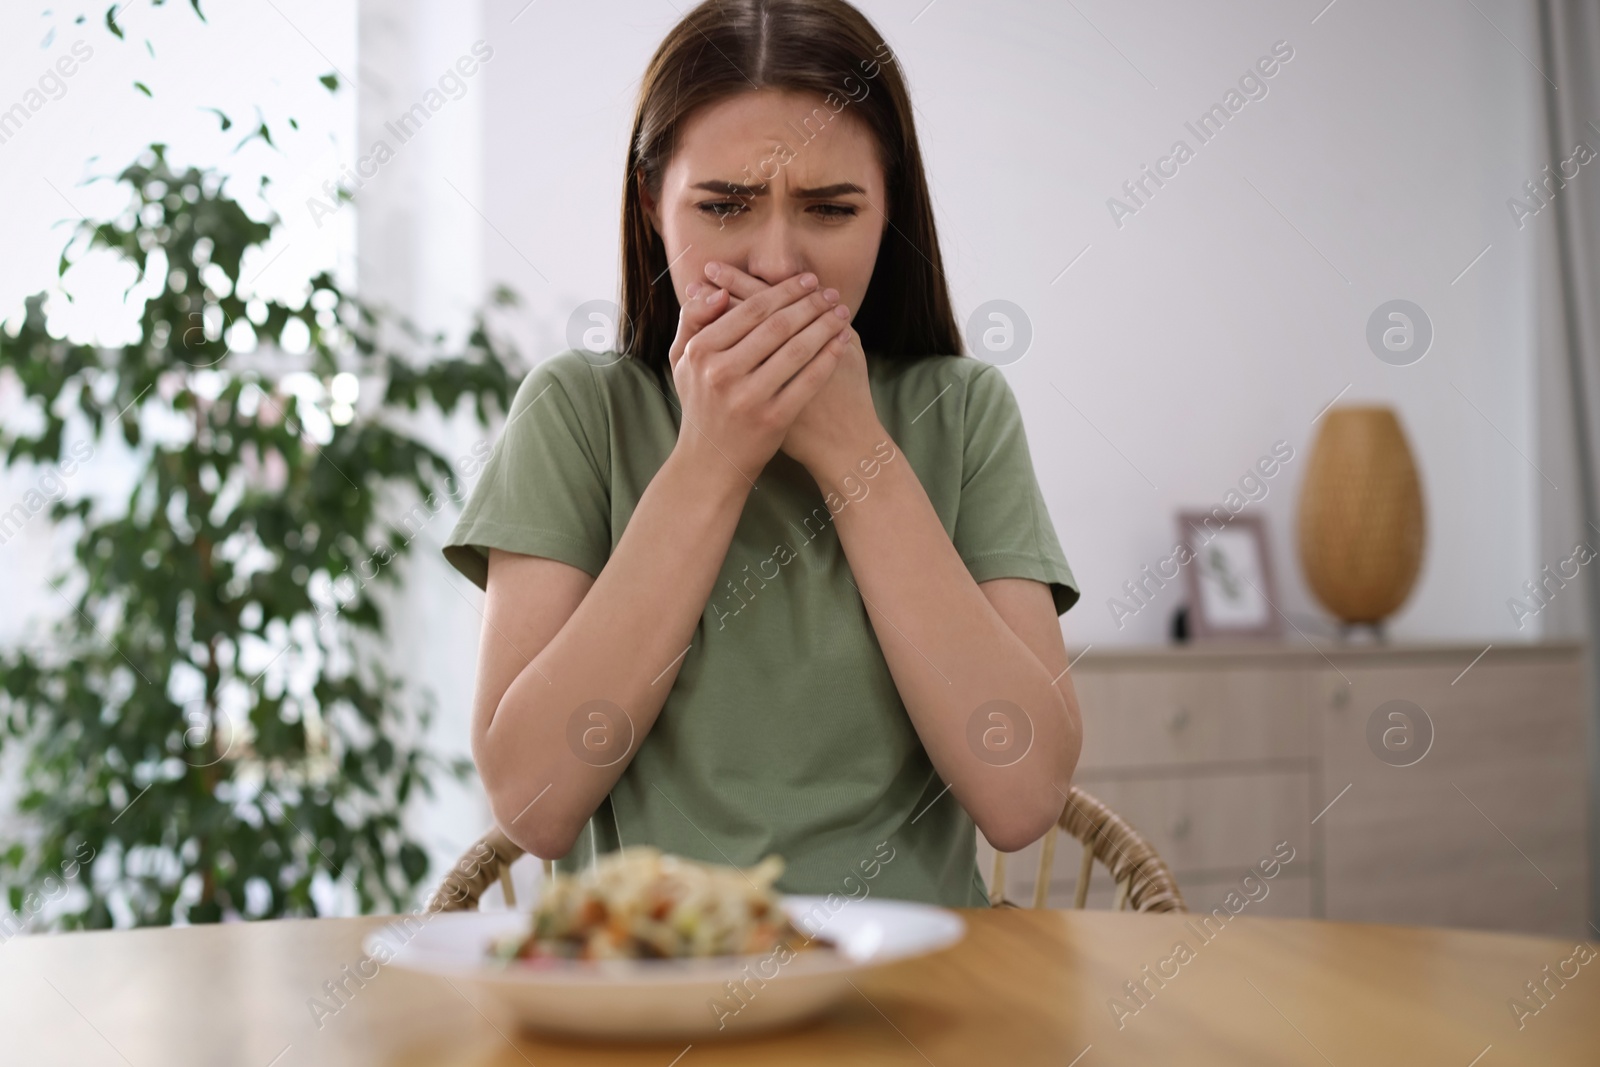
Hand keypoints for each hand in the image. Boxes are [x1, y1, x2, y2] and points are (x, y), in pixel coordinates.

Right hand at [665, 271, 852, 487]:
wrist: (710, 463)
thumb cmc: (700, 404)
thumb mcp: (682, 361)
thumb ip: (692, 320)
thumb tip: (718, 290)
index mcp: (701, 352)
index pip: (750, 309)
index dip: (783, 290)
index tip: (806, 281)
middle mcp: (722, 373)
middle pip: (777, 325)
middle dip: (810, 303)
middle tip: (830, 292)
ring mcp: (748, 398)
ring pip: (796, 349)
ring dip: (824, 325)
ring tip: (841, 312)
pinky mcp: (773, 420)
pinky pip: (808, 381)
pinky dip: (828, 357)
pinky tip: (842, 342)